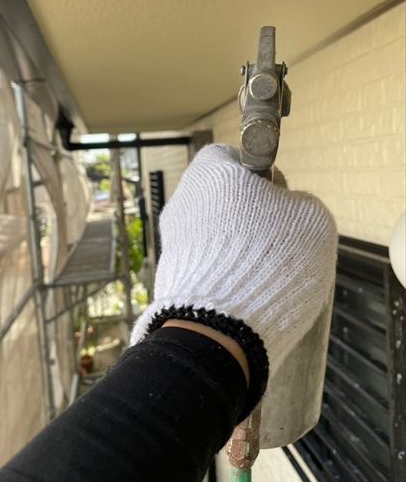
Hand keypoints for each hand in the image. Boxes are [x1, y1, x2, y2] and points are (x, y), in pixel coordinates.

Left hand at [131, 144, 336, 375]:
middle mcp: (183, 198)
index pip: (233, 156)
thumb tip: (284, 209)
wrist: (223, 325)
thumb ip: (299, 203)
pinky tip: (243, 293)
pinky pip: (204, 263)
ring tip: (264, 274)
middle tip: (278, 242)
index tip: (280, 200)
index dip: (261, 176)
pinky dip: (222, 272)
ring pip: (212, 234)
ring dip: (236, 247)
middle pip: (222, 198)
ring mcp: (171, 238)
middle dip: (249, 217)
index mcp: (211, 170)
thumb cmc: (272, 259)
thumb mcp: (313, 220)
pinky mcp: (167, 274)